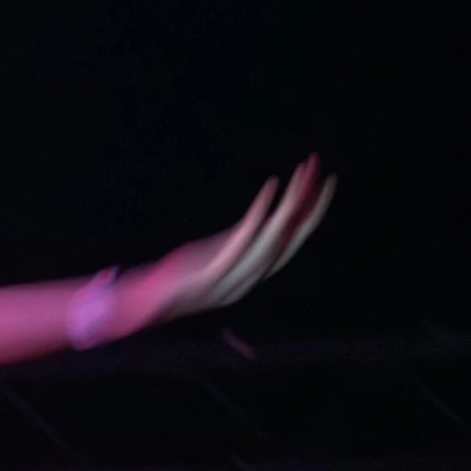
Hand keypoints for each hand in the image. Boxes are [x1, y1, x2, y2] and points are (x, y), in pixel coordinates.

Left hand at [116, 156, 333, 336]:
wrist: (146, 302)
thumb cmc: (180, 277)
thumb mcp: (218, 255)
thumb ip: (241, 240)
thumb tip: (261, 220)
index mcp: (254, 273)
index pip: (293, 241)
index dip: (311, 213)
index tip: (324, 182)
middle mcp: (250, 278)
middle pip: (291, 237)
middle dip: (309, 202)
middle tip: (318, 168)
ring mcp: (233, 278)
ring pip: (274, 238)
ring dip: (291, 203)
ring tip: (299, 172)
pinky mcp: (212, 275)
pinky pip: (243, 242)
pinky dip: (260, 215)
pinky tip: (270, 189)